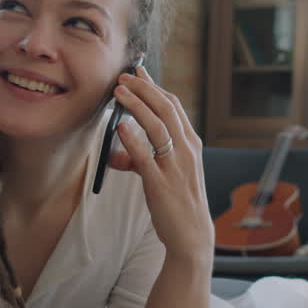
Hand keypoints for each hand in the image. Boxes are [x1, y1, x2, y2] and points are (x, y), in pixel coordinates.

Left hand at [109, 65, 214, 261]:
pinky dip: (133, 140)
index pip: (174, 107)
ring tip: (119, 92)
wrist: (192, 235)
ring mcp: (175, 166)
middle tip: (123, 77)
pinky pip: (147, 157)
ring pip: (158, 127)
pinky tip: (121, 127)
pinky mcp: (161, 184)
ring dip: (138, 105)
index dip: (155, 87)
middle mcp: (186, 151)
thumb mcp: (165, 175)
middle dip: (144, 89)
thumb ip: (141, 161)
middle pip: (166, 109)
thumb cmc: (178, 202)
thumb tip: (115, 155)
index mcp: (190, 145)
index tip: (139, 73)